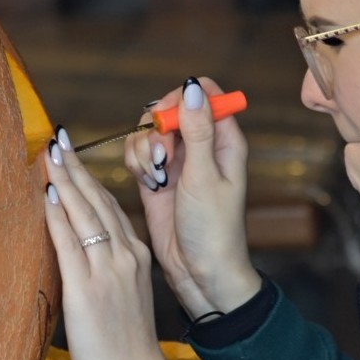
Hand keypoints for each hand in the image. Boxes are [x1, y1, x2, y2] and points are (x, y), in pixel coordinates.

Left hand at [43, 127, 190, 359]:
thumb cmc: (128, 347)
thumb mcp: (124, 297)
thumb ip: (105, 270)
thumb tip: (77, 252)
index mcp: (135, 256)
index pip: (108, 207)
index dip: (88, 180)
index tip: (70, 157)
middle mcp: (126, 256)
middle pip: (97, 201)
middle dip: (74, 168)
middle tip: (58, 140)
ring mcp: (109, 271)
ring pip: (85, 214)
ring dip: (65, 181)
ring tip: (49, 154)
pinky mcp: (89, 290)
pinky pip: (70, 243)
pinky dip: (59, 216)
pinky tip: (48, 194)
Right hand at [125, 77, 259, 317]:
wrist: (198, 271)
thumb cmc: (213, 230)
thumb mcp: (204, 177)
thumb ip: (197, 131)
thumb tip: (192, 88)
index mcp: (224, 139)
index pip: (203, 94)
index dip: (182, 99)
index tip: (170, 120)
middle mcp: (200, 145)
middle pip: (168, 109)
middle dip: (156, 128)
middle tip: (162, 157)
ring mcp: (177, 161)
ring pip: (148, 131)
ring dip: (144, 149)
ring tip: (156, 177)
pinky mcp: (156, 177)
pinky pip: (137, 154)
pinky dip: (136, 163)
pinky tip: (148, 184)